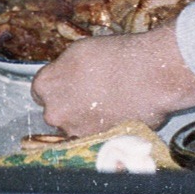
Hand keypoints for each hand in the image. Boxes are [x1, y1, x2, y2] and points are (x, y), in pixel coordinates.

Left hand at [30, 24, 194, 136]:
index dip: (61, 86)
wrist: (152, 74)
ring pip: (77, 127)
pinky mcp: (98, 143)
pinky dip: (105, 129)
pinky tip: (121, 114)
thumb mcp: (81, 50)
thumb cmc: (118, 55)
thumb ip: (65, 68)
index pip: (42, 90)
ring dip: (89, 119)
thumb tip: (67, 77)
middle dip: (72, 105)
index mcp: (46, 85)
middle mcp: (55, 112)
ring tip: (112, 105)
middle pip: (58, 111)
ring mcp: (76, 131)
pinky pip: (96, 137)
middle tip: (95, 94)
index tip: (74, 84)